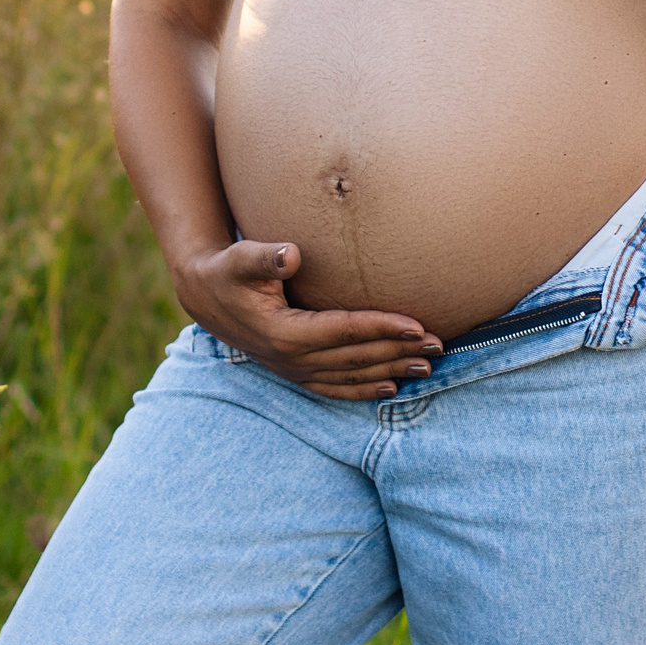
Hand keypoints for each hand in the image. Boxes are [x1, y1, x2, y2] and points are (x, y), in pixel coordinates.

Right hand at [175, 239, 440, 399]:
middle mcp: (292, 358)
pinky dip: (364, 391)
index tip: (417, 324)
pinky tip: (392, 389)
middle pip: (356, 358)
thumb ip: (264, 257)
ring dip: (391, 373)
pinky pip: (336, 388)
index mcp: (283, 333)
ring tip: (428, 368)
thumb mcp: (240, 258)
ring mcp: (294, 370)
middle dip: (399, 353)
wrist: (206, 296)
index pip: (344, 331)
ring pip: (351, 376)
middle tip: (439, 345)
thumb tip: (291, 254)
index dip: (382, 328)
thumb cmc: (228, 271)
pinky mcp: (296, 372)